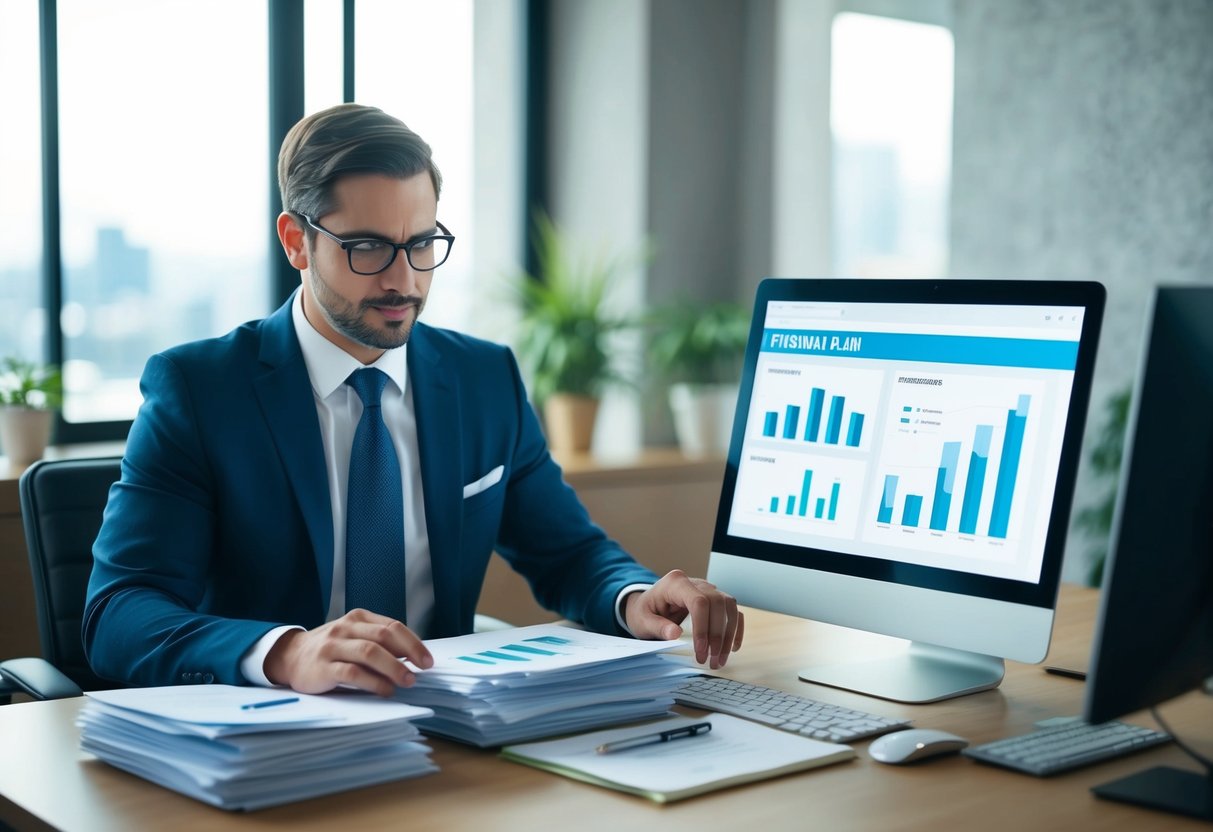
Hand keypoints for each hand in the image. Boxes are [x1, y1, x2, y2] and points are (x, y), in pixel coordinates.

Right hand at [263, 609, 433, 696]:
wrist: (289, 656)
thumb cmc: (331, 648)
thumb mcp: (354, 636)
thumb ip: (379, 642)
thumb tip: (413, 657)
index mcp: (358, 618)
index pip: (392, 626)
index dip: (413, 643)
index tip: (428, 660)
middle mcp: (345, 628)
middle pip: (383, 636)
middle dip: (408, 653)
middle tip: (422, 670)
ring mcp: (333, 647)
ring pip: (369, 653)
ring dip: (393, 668)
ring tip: (407, 682)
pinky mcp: (322, 667)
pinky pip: (352, 673)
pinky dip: (373, 682)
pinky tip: (385, 691)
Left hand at [623, 569, 743, 668]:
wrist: (648, 605)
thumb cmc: (644, 612)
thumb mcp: (642, 621)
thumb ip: (657, 626)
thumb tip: (675, 633)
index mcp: (675, 583)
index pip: (698, 601)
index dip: (703, 627)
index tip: (701, 650)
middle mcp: (695, 582)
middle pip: (717, 603)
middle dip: (717, 635)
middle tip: (711, 660)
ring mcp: (707, 589)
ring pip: (729, 606)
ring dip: (729, 634)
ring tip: (720, 659)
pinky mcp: (714, 599)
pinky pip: (732, 610)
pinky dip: (735, 628)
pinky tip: (732, 647)